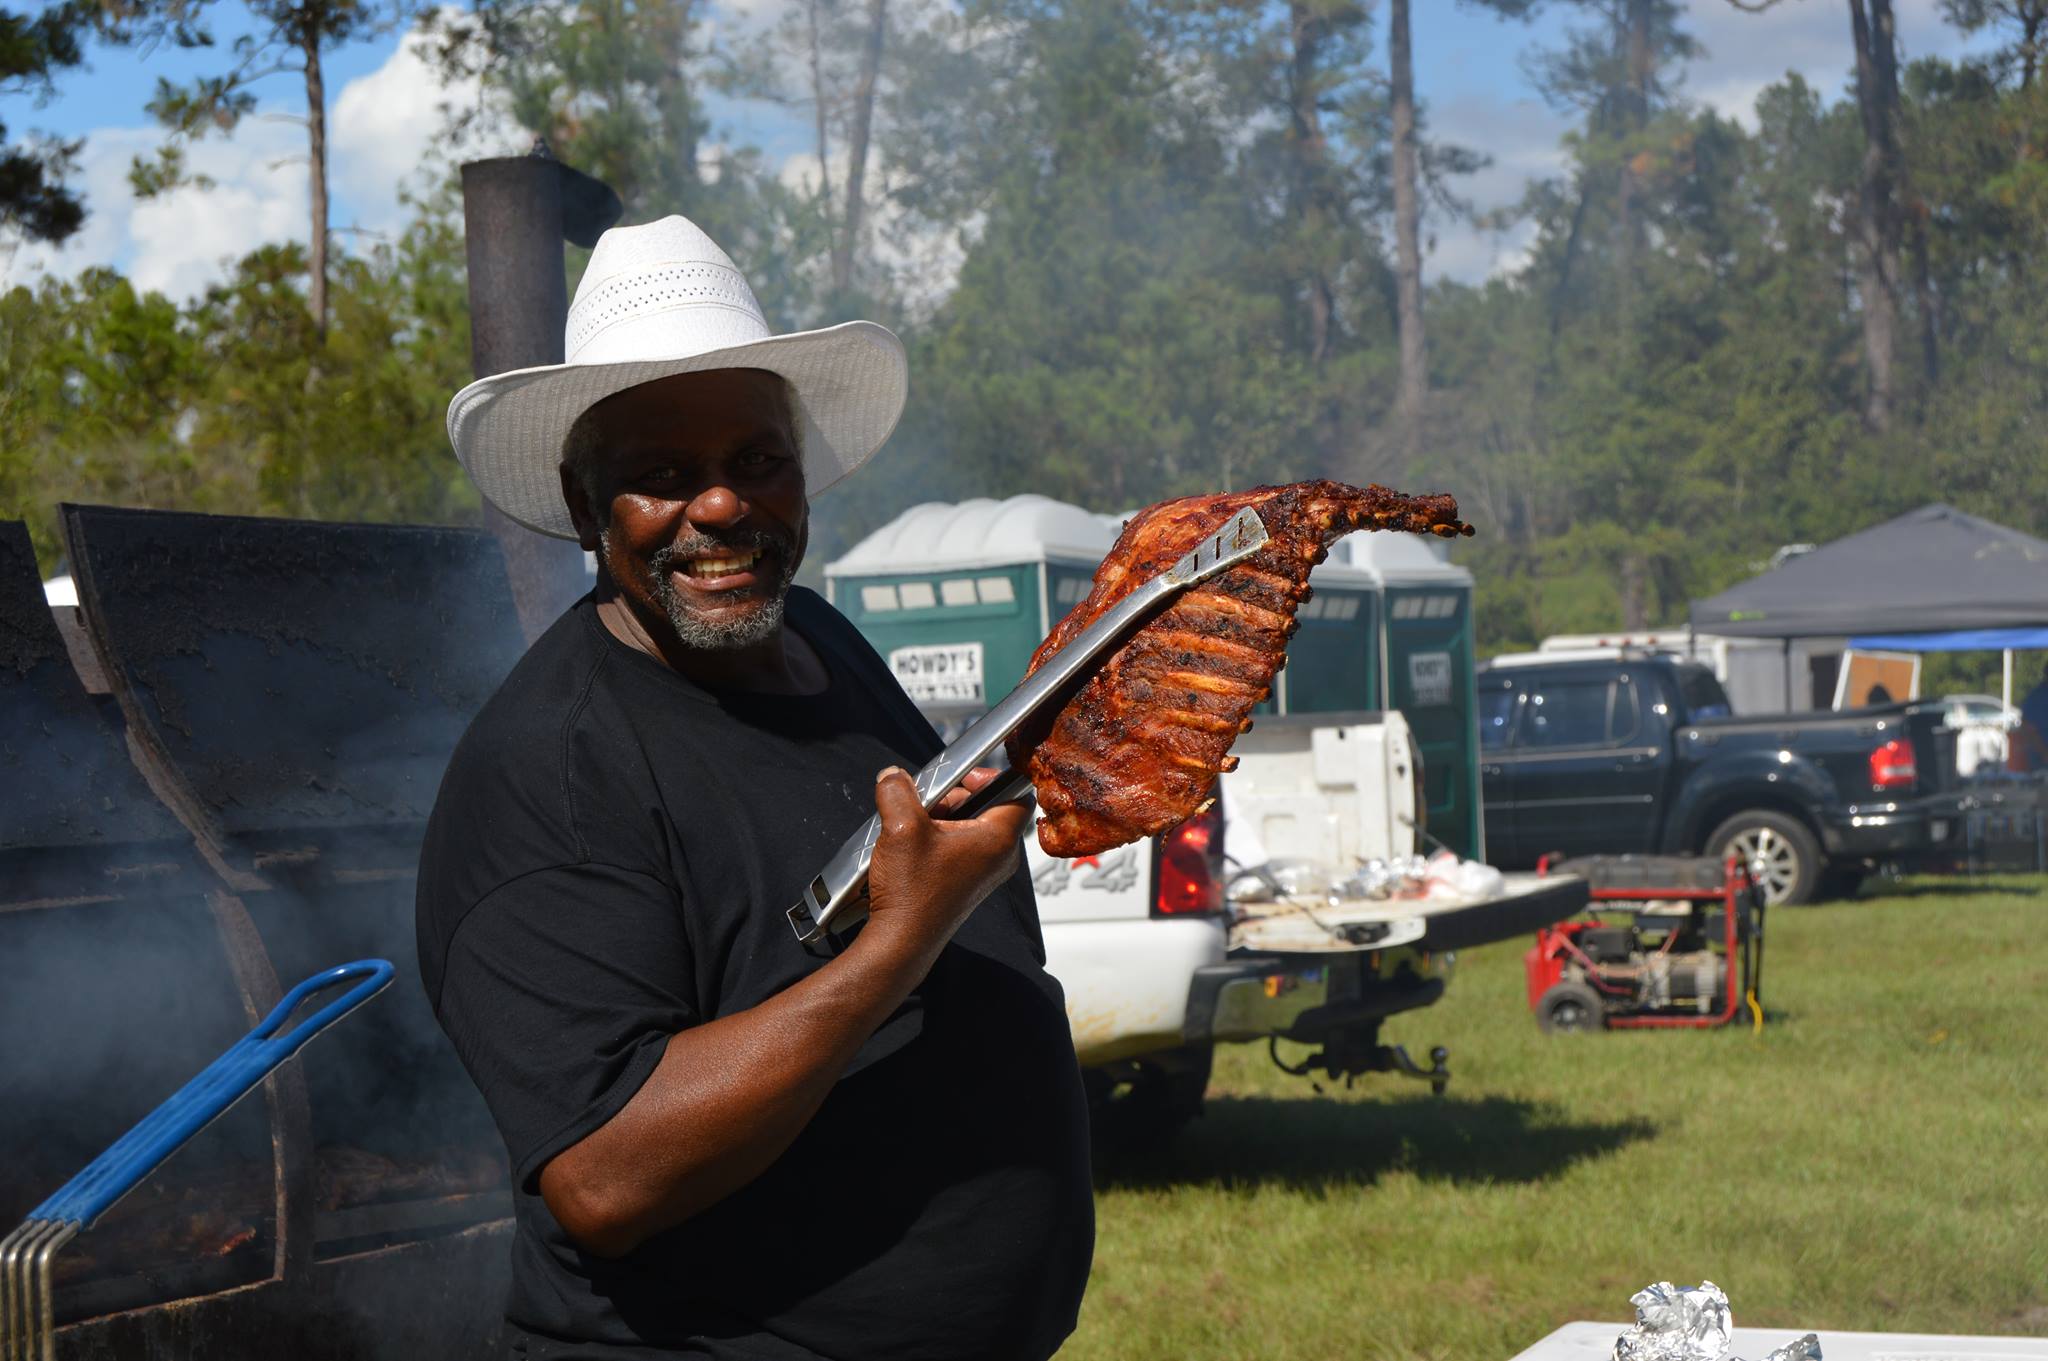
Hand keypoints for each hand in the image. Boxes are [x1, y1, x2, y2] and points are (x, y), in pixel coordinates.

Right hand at [861, 766, 1029, 966]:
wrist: (902, 941)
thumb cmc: (912, 892)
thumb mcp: (901, 828)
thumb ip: (898, 791)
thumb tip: (894, 776)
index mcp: (998, 840)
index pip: (1017, 793)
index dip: (992, 777)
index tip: (962, 777)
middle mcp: (999, 857)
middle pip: (990, 807)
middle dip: (957, 797)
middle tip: (929, 801)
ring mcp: (985, 872)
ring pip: (972, 827)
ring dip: (944, 817)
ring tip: (916, 825)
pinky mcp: (968, 883)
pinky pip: (962, 847)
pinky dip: (940, 838)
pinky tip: (914, 845)